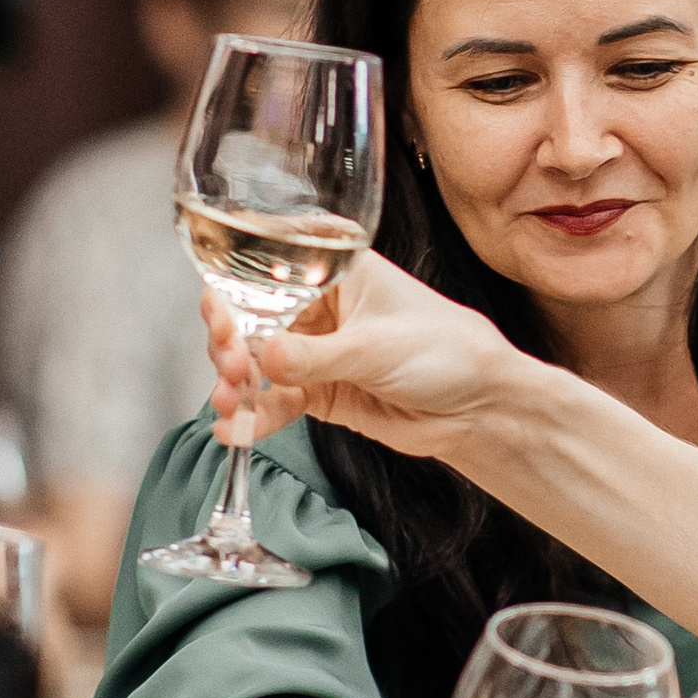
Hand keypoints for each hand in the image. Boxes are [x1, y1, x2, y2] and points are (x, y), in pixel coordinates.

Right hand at [204, 254, 527, 458]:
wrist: (478, 408)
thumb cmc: (447, 350)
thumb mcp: (376, 347)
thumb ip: (316, 357)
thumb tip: (262, 358)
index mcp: (335, 271)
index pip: (268, 267)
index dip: (234, 286)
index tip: (219, 309)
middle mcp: (320, 307)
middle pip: (251, 317)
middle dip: (229, 341)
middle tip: (230, 362)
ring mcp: (316, 352)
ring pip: (256, 364)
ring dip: (235, 383)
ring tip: (228, 403)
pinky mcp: (319, 394)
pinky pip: (275, 402)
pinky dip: (254, 417)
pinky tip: (236, 431)